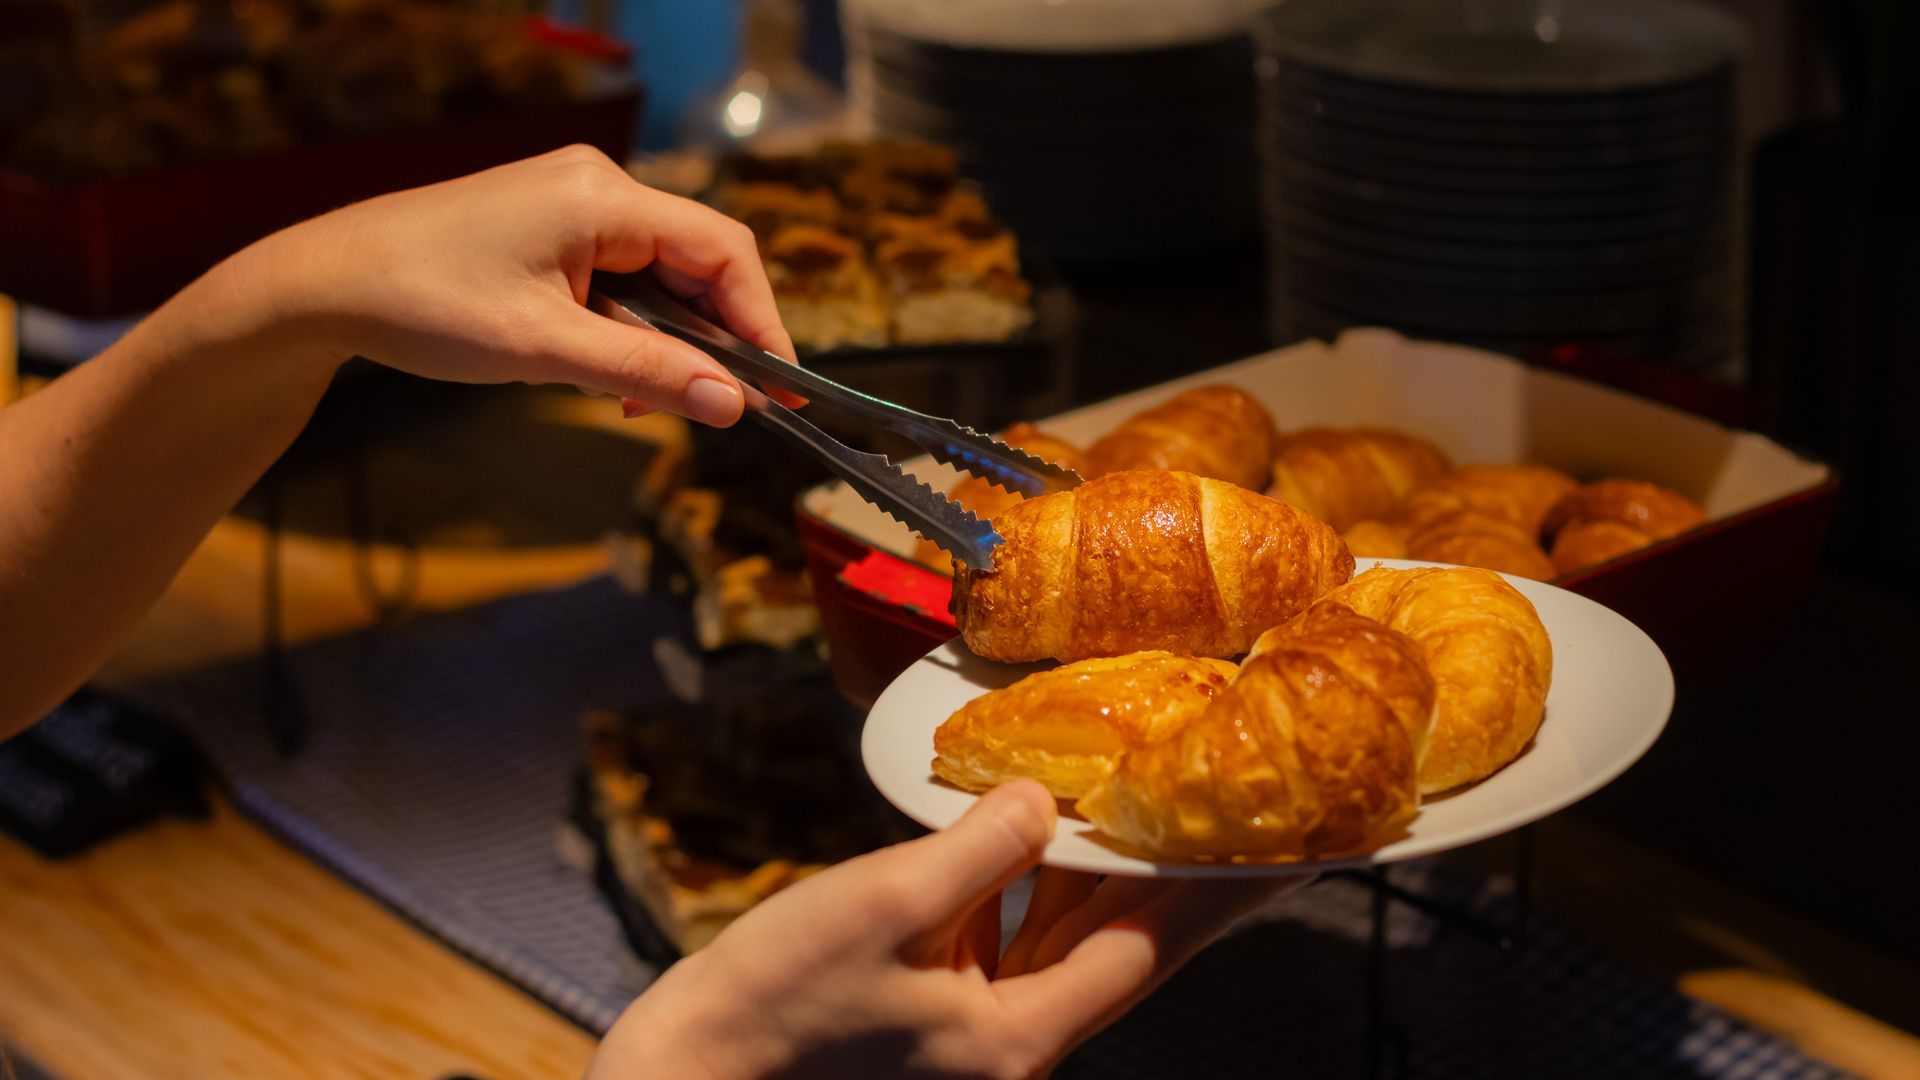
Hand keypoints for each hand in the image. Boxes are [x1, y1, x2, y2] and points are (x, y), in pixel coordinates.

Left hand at [234, 144, 793, 426]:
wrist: (321, 287)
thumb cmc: (420, 304)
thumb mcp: (544, 350)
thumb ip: (646, 374)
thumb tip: (732, 403)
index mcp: (601, 196)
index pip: (723, 251)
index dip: (762, 322)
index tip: (781, 390)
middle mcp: (595, 185)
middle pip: (697, 262)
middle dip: (712, 339)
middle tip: (719, 408)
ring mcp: (570, 203)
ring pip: (658, 276)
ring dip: (664, 342)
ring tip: (636, 400)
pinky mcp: (547, 227)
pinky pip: (619, 277)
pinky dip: (626, 329)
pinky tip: (602, 373)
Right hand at [588, 782, 1309, 1078]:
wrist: (685, 1079)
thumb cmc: (773, 1006)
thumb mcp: (883, 908)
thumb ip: (978, 849)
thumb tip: (1040, 799)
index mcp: (1018, 1035)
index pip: (1152, 948)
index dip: (1225, 890)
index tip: (1294, 848)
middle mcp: (1012, 1042)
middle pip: (1124, 945)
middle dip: (1187, 877)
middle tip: (1250, 814)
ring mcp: (973, 1030)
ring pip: (1070, 939)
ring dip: (1113, 874)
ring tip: (1166, 805)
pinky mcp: (933, 1009)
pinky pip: (1014, 937)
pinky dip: (1039, 884)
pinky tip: (1043, 833)